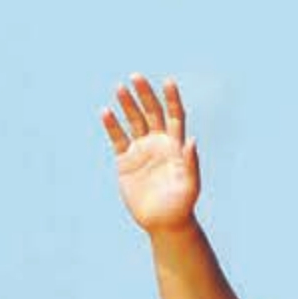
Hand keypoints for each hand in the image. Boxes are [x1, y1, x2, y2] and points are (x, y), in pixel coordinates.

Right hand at [101, 73, 199, 233]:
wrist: (163, 222)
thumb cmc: (182, 204)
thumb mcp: (190, 185)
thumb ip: (191, 163)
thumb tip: (192, 140)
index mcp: (176, 145)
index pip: (174, 115)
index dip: (172, 98)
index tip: (168, 81)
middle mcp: (159, 143)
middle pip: (152, 113)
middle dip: (145, 95)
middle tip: (136, 77)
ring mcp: (142, 150)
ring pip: (134, 122)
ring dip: (127, 105)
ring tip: (120, 88)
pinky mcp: (126, 161)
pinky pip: (117, 139)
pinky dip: (111, 126)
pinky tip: (105, 112)